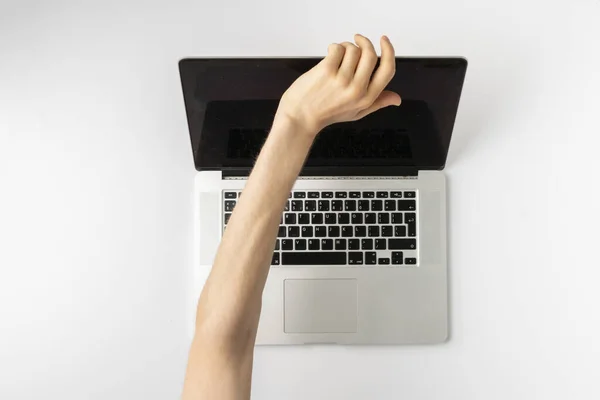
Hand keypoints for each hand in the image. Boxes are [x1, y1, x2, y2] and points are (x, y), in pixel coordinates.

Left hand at [276, 34, 400, 134]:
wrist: (300, 118)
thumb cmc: (326, 114)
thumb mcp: (356, 113)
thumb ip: (377, 102)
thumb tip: (397, 99)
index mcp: (367, 98)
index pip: (388, 69)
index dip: (388, 51)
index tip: (384, 40)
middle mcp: (357, 89)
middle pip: (371, 54)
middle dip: (364, 42)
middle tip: (357, 40)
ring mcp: (341, 80)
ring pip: (353, 49)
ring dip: (346, 47)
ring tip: (338, 56)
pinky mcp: (327, 71)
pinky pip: (337, 47)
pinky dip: (334, 48)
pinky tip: (329, 57)